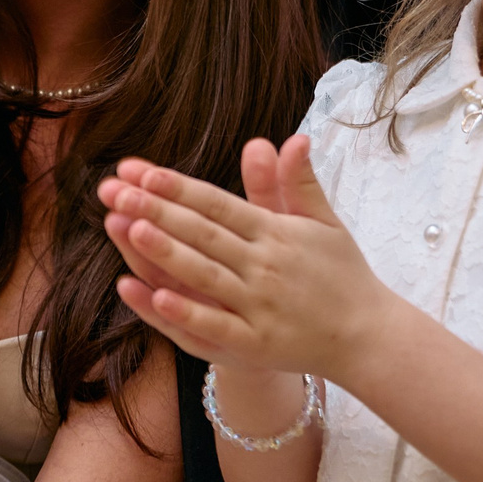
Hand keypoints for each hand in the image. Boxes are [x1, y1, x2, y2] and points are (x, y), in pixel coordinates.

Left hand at [97, 137, 398, 379]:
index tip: (141, 170)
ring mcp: (259, 307)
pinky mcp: (256, 344)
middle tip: (114, 189)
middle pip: (203, 234)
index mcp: (277, 234)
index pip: (218, 204)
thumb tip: (293, 137)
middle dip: (155, 209)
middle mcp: (265, 266)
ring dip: (164, 252)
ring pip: (204, 275)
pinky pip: (214, 327)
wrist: (368, 337)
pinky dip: (184, 312)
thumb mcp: (324, 223)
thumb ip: (298, 183)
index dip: (178, 187)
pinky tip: (152, 295)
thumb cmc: (341, 275)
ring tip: (127, 226)